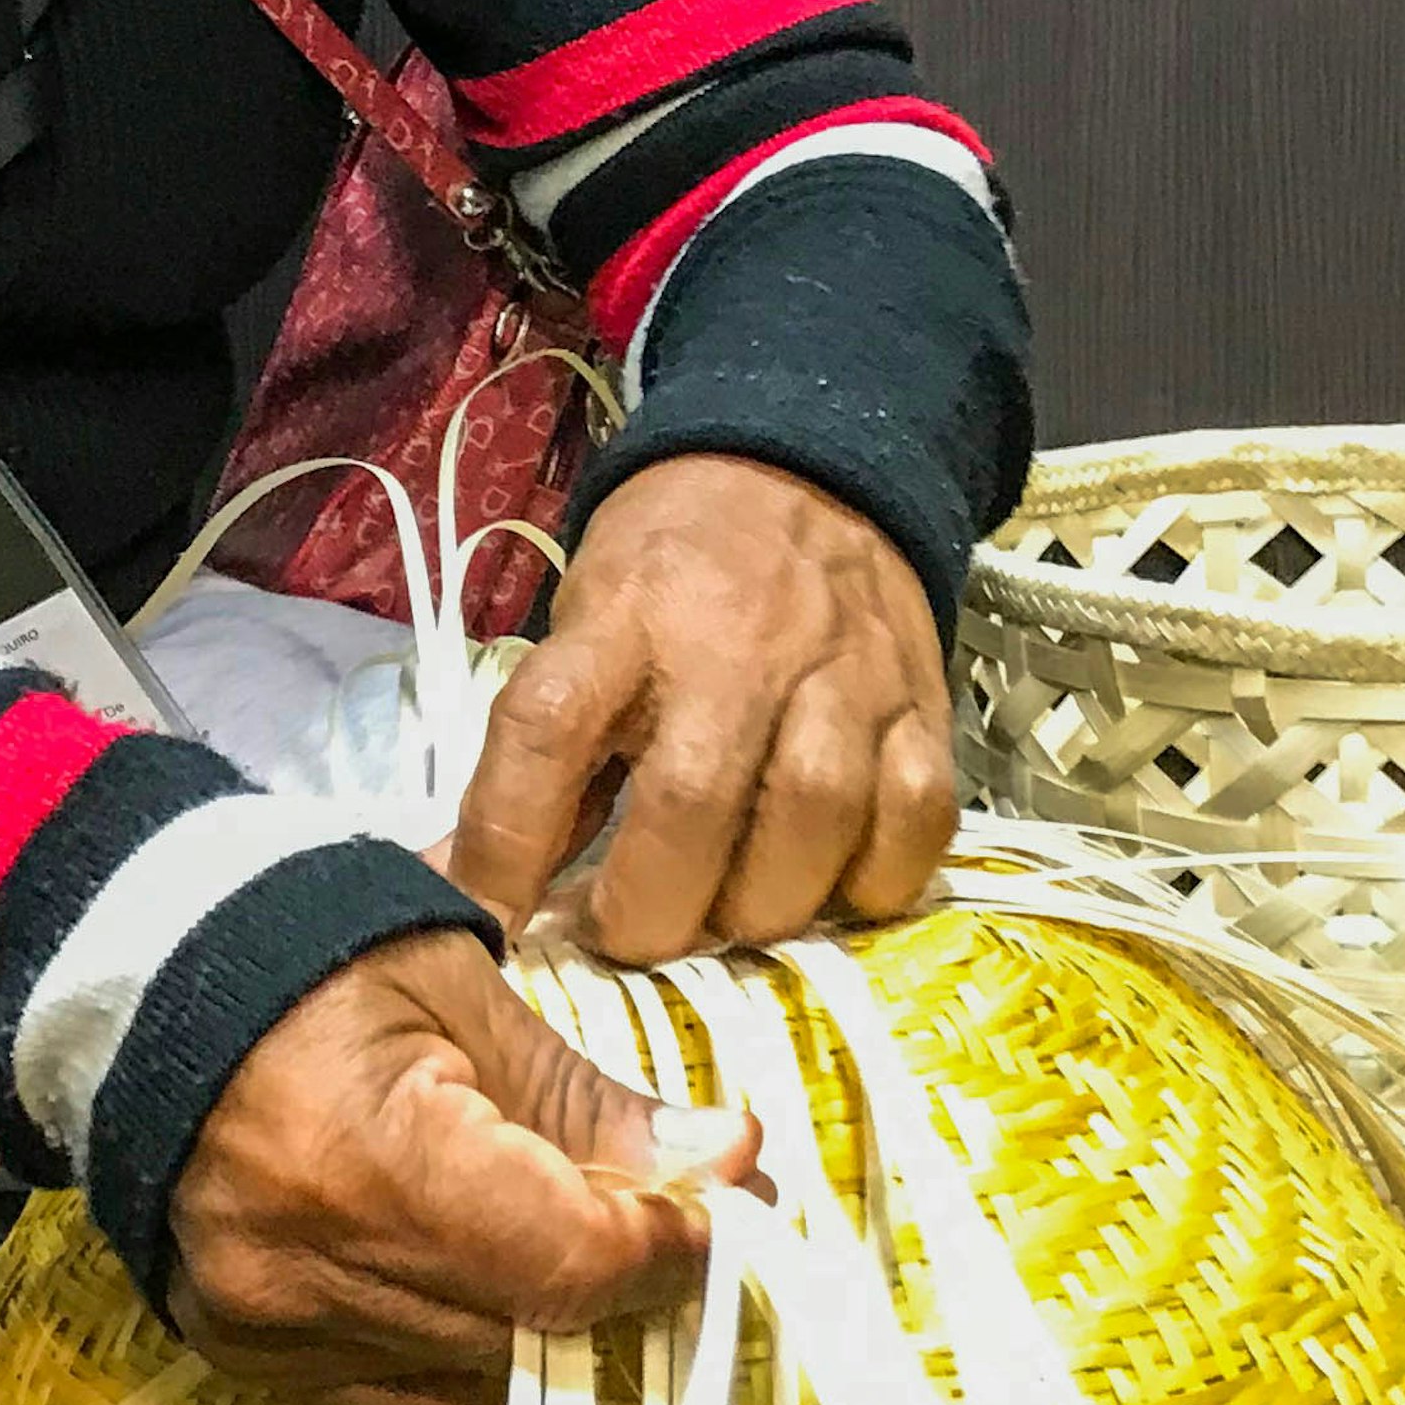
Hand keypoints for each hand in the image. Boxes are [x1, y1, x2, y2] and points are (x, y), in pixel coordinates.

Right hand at [164, 925, 760, 1404]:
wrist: (146, 986)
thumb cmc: (318, 965)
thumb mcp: (467, 998)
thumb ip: (592, 1103)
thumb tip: (728, 1162)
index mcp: (372, 1164)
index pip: (568, 1261)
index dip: (668, 1243)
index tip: (720, 1196)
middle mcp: (309, 1272)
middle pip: (531, 1326)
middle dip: (614, 1270)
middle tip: (649, 1202)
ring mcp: (267, 1329)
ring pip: (475, 1373)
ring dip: (535, 1310)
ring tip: (529, 1214)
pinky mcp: (241, 1357)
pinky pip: (396, 1402)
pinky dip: (451, 1351)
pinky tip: (445, 1267)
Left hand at [442, 455, 956, 965]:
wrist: (804, 471)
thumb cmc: (672, 574)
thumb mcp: (585, 629)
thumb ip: (546, 763)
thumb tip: (481, 901)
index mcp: (623, 619)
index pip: (547, 726)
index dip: (508, 843)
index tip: (494, 920)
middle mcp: (736, 647)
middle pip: (693, 801)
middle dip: (650, 911)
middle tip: (629, 932)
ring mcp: (844, 676)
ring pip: (813, 821)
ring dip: (759, 909)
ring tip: (726, 916)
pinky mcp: (923, 708)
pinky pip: (915, 825)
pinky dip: (871, 883)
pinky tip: (828, 885)